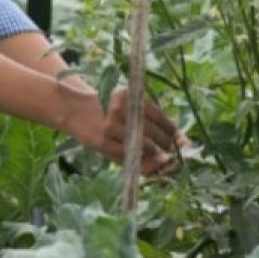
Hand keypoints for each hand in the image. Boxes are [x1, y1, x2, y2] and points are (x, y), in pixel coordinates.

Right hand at [66, 87, 188, 176]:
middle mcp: (121, 109)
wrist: (75, 110)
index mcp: (130, 96)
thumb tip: (182, 139)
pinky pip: (130, 157)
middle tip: (170, 150)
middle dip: (167, 145)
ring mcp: (112, 127)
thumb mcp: (128, 105)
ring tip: (157, 155)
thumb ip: (152, 117)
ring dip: (156, 154)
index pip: (160, 116)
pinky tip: (142, 159)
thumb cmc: (108, 108)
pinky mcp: (104, 142)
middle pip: (155, 133)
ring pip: (145, 147)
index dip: (173, 131)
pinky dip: (141, 161)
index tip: (181, 140)